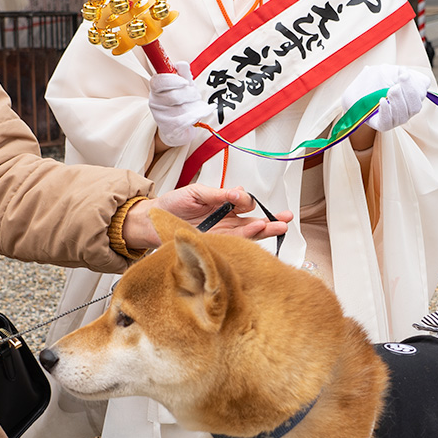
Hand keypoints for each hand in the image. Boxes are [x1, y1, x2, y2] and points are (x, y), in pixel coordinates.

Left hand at [122, 185, 291, 251]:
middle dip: (271, 219)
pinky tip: (257, 230)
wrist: (152, 222)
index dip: (247, 201)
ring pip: (249, 233)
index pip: (244, 204)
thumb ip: (219, 193)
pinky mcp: (215, 245)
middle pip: (253, 221)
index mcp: (223, 206)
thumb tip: (239, 192)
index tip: (243, 198)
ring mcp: (222, 235)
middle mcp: (226, 222)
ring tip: (279, 226)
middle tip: (286, 218)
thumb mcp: (196, 192)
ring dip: (264, 229)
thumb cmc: (172, 205)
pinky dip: (247, 237)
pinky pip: (235, 242)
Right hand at [148, 60, 212, 146]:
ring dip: (196, 104)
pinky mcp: (169, 130)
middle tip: (195, 95)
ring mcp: (160, 118)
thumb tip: (181, 64)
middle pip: (174, 95)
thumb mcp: (184, 85)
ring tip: (197, 104)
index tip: (186, 82)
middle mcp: (155, 103)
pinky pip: (186, 120)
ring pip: (182, 108)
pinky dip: (200, 114)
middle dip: (191, 94)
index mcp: (156, 89)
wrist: (180, 129)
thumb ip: (183, 74)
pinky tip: (207, 110)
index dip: (173, 80)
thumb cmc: (182, 103)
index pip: (158, 81)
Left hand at [341, 64, 429, 132]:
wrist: (352, 91)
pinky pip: (388, 122)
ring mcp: (395, 119)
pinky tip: (382, 101)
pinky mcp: (382, 125)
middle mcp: (405, 109)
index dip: (416, 84)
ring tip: (389, 90)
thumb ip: (401, 72)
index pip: (421, 92)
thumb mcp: (386, 71)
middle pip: (415, 105)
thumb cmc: (371, 80)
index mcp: (409, 95)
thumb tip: (416, 78)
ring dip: (398, 101)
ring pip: (404, 115)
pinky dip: (387, 111)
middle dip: (409, 92)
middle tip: (397, 83)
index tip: (403, 73)